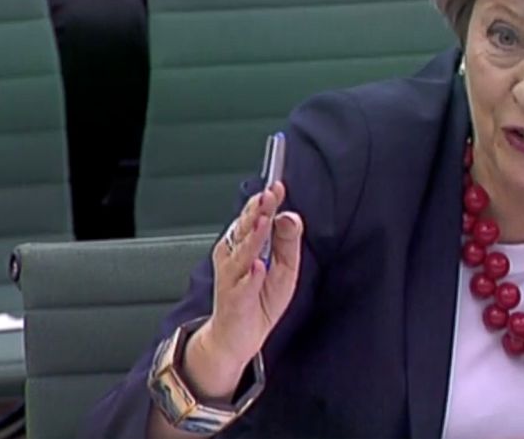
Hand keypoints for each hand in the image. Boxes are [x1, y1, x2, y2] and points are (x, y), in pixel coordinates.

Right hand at [185, 183, 303, 398]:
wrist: (238, 337)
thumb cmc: (260, 299)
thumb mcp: (284, 267)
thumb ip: (287, 241)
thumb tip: (290, 215)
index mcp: (248, 245)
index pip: (255, 217)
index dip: (266, 201)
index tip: (277, 186)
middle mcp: (235, 257)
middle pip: (246, 229)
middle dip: (257, 211)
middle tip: (268, 195)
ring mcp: (232, 278)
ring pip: (242, 253)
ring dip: (252, 237)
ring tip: (263, 221)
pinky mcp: (234, 300)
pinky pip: (243, 286)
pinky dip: (250, 277)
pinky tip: (258, 267)